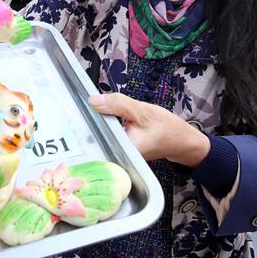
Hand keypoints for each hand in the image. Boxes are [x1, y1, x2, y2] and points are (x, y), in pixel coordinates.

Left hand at [88, 93, 209, 165]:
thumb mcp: (143, 111)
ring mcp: (120, 156)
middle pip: (95, 140)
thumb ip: (119, 105)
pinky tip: (100, 117)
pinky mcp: (121, 151)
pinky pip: (107, 138)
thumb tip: (94, 100)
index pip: (96, 138)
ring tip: (86, 110)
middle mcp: (120, 157)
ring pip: (100, 138)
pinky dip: (104, 127)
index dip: (84, 124)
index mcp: (125, 150)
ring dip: (95, 124)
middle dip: (87, 123)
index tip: (75, 109)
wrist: (182, 141)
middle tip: (77, 107)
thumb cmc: (167, 128)